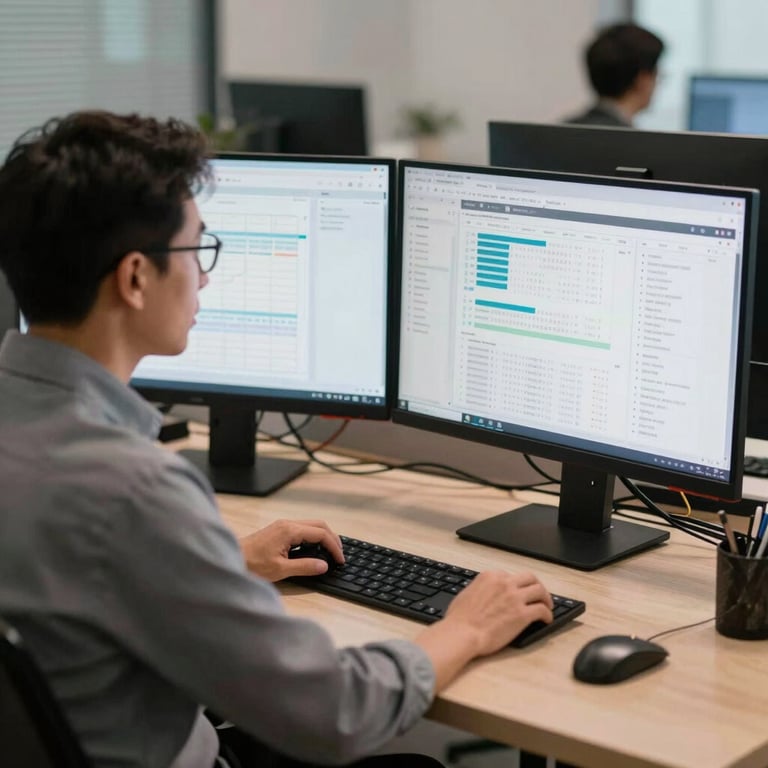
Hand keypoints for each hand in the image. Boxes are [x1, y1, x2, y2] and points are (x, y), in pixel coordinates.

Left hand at [240, 519, 344, 581]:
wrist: (230, 559)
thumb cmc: (252, 565)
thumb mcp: (281, 570)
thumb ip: (305, 566)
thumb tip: (324, 565)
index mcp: (290, 530)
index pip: (321, 533)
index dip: (334, 547)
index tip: (340, 560)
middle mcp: (287, 524)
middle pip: (319, 525)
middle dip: (332, 538)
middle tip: (340, 554)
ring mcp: (282, 525)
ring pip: (311, 525)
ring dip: (323, 536)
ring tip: (330, 552)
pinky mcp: (278, 530)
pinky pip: (302, 529)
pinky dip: (313, 537)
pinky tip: (314, 549)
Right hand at [414, 569, 552, 691]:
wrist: (462, 633)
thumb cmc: (459, 619)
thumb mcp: (467, 594)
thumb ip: (480, 589)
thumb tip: (485, 594)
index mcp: (490, 576)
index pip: (510, 576)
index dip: (517, 585)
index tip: (520, 592)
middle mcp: (504, 583)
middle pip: (529, 578)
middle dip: (536, 585)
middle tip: (540, 595)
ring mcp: (514, 598)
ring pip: (539, 590)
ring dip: (546, 598)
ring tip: (547, 606)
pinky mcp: (522, 614)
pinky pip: (541, 610)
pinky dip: (547, 614)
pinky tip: (546, 620)